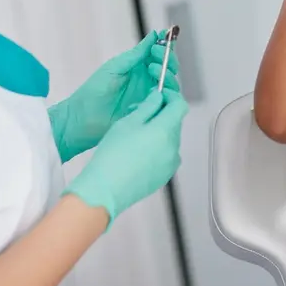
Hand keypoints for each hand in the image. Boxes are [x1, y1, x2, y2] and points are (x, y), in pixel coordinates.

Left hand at [49, 31, 180, 162]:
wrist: (82, 118)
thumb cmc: (94, 91)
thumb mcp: (116, 67)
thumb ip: (137, 54)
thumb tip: (154, 35)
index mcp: (138, 68)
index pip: (160, 55)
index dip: (164, 47)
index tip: (161, 41)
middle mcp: (147, 81)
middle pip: (169, 69)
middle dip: (168, 60)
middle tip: (156, 56)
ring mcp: (149, 97)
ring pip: (171, 85)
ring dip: (167, 75)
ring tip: (152, 70)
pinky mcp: (150, 111)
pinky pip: (166, 102)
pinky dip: (167, 94)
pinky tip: (157, 90)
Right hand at [64, 88, 188, 225]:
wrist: (105, 189)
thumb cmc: (113, 155)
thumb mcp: (128, 123)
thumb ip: (148, 107)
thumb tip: (159, 98)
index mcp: (166, 131)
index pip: (180, 106)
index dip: (171, 97)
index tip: (160, 95)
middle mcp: (174, 147)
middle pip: (174, 122)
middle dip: (161, 115)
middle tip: (139, 115)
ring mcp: (170, 164)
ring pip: (169, 139)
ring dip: (158, 133)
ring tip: (135, 136)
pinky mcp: (164, 176)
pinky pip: (165, 155)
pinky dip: (156, 149)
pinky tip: (137, 153)